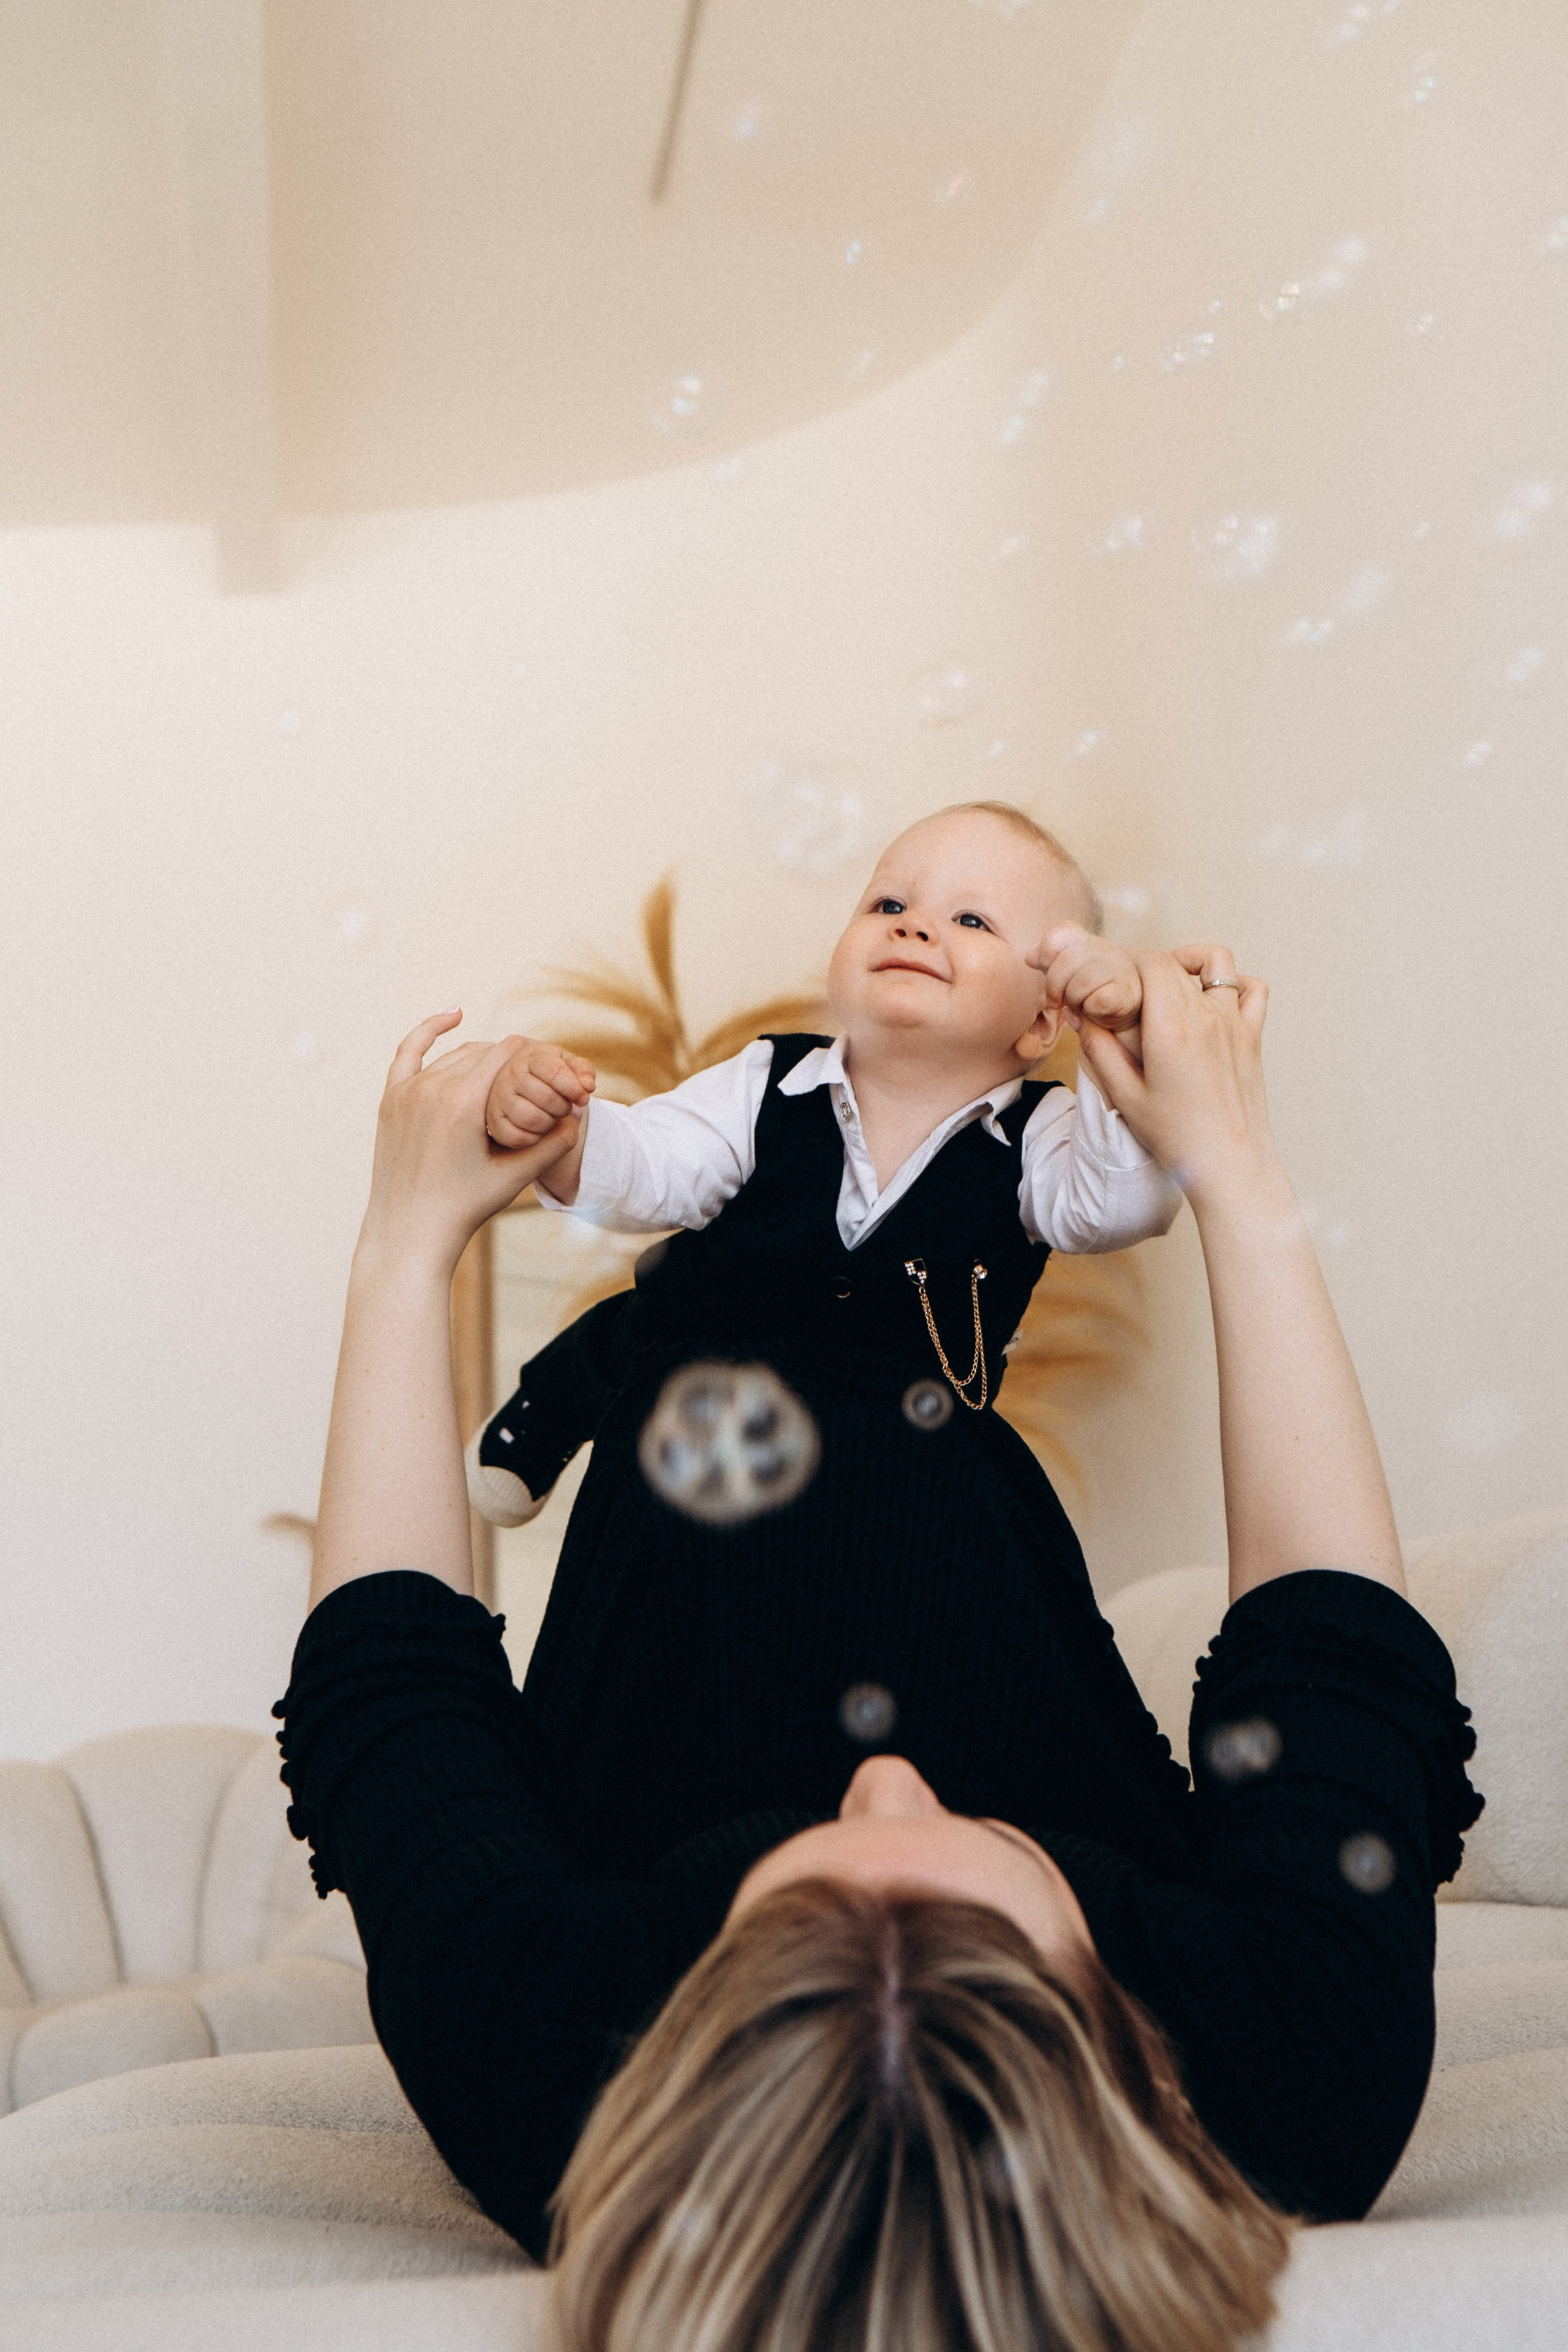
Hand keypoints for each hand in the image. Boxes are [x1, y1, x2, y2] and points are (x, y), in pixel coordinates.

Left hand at [359, 1012, 582, 1274]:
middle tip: (533, 1069)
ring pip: (453, 1056)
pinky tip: (455, 1015)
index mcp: (463, 1103)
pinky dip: (430, 1030)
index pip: (505, 1055)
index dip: (531, 1054)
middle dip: (509, 1058)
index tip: (549, 1061)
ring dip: (481, 1055)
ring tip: (507, 1062)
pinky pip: (409, 1052)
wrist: (408, 1231)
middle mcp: (431, 1088)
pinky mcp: (391, 1099)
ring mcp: (406, 1092)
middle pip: (481, 1053)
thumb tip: (580, 1114)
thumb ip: (551, 1145)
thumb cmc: (465, 1207)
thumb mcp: (515, 1177)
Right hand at [485, 1038, 595, 1148]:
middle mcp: (510, 1076)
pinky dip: (534, 1138)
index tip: (583, 1097)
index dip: (574, 1088)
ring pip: (531, 1118)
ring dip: (549, 1123)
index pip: (553, 1071)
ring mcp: (498, 1099)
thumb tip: (587, 1086)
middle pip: (545, 1097)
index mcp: (530, 1058)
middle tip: (565, 1107)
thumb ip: (583, 1071)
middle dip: (563, 1107)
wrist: (519, 1086)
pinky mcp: (494, 1122)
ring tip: (551, 1117)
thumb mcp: (567, 1066)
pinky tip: (539, 1129)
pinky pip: (518, 1137)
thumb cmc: (549, 1076)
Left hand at [1031, 925, 1143, 1040]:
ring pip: (1081, 983)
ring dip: (1074, 1001)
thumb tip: (1029, 958)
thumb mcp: (1065, 974)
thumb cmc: (1090, 991)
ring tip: (1082, 1005)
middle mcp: (1105, 950)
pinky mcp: (1128, 993)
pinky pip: (1099, 999)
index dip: (1047, 949)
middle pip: (1066, 960)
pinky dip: (1091, 1010)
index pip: (1062, 932)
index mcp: (1086, 942)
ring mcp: (1120, 969)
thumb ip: (1047, 962)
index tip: (1044, 965)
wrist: (1124, 1012)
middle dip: (1056, 986)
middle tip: (1060, 1000)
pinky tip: (1095, 1010)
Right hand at [1071, 946, 1275, 1210]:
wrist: (1230, 1164)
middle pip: (1174, 961)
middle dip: (1147, 963)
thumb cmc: (1178, 1137)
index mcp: (1171, 1026)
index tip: (1111, 973)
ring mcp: (1234, 1023)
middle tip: (1129, 985)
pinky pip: (1252, 990)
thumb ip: (1100, 1050)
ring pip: (1217, 963)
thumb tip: (1083, 1017)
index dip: (1126, 959)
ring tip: (1172, 980)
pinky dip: (1236, 983)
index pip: (1149, 962)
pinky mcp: (1252, 1036)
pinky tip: (1215, 999)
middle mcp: (1206, 1016)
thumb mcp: (1125, 1096)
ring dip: (1191, 961)